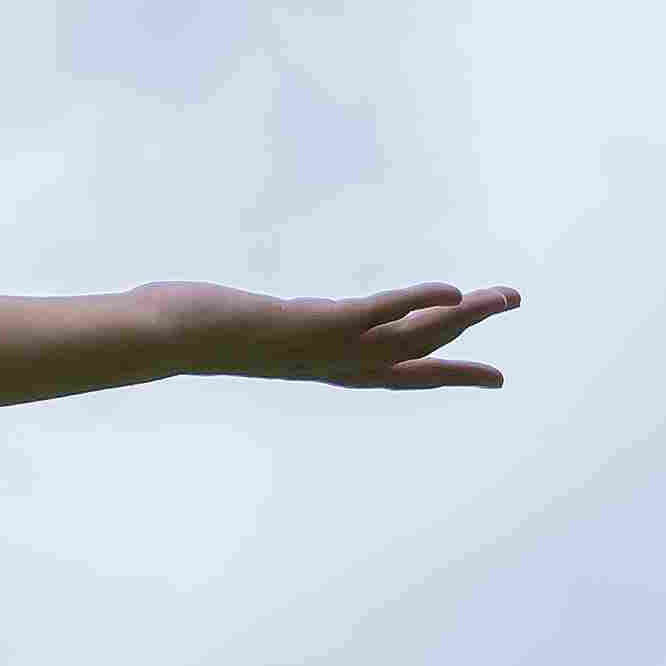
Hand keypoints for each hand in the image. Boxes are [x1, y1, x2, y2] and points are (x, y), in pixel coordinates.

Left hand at [144, 278, 520, 388]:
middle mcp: (327, 363)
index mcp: (315, 363)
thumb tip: (237, 316)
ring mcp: (322, 347)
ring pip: (410, 339)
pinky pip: (375, 316)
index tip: (491, 374)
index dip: (444, 372)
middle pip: (416, 357)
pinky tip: (452, 291)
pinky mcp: (309, 325)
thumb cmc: (177, 331)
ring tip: (507, 296)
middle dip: (469, 339)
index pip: (392, 373)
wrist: (153, 339)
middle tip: (512, 307)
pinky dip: (415, 303)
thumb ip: (247, 325)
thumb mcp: (231, 327)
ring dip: (462, 316)